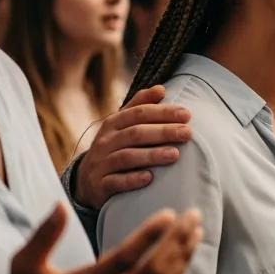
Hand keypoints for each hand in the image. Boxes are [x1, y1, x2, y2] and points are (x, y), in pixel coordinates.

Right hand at [0, 203, 201, 273]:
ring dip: (182, 259)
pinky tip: (182, 257)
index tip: (169, 212)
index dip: (149, 235)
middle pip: (152, 273)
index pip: (124, 259)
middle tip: (193, 215)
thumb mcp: (24, 264)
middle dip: (177, 242)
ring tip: (195, 232)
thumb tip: (60, 204)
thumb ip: (44, 235)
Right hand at [73, 85, 191, 208]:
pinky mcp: (99, 185)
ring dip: (152, 155)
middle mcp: (105, 141)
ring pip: (127, 157)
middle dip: (163, 132)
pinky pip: (115, 181)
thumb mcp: (122, 124)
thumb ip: (140, 105)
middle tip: (187, 133)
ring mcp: (101, 163)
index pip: (139, 113)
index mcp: (113, 123)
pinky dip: (132, 179)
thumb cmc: (114, 147)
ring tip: (175, 154)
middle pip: (135, 133)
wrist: (87, 180)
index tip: (187, 114)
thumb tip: (161, 88)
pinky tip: (150, 177)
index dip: (163, 112)